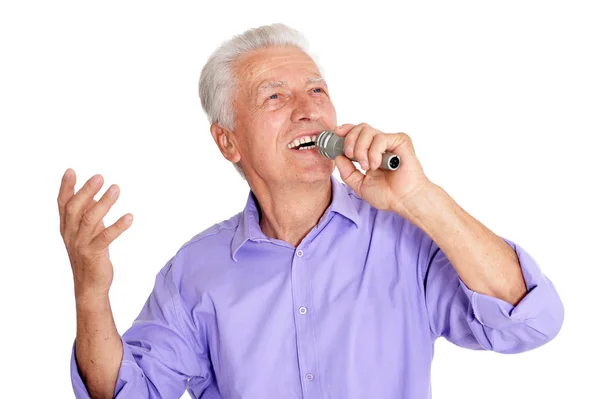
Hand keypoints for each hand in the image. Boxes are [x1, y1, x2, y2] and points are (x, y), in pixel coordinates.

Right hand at [57, 169, 132, 301]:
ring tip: (116, 189)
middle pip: (75, 208)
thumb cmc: (89, 255)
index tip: (71, 171)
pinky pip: (106, 238)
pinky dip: (117, 226)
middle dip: (86, 191)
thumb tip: (93, 195)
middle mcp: (70, 234)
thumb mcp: (86, 233)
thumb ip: (87, 214)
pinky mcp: (93, 254)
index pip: (63, 204)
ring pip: (90, 220)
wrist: (89, 286)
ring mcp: (81, 244)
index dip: (66, 187)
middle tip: (99, 177)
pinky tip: (129, 217)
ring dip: (103, 203)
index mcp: (66, 227)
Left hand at [333, 123, 434, 215]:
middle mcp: (380, 144)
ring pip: (367, 131)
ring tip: (366, 166)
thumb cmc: (387, 194)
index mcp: (370, 151)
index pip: (355, 132)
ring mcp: (390, 141)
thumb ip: (347, 171)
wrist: (404, 201)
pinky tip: (376, 165)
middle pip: (359, 128)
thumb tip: (337, 156)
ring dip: (361, 149)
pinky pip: (380, 138)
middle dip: (349, 141)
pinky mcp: (400, 141)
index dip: (344, 131)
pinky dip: (374, 152)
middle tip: (350, 156)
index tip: (335, 135)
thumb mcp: (359, 184)